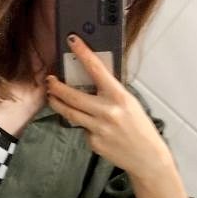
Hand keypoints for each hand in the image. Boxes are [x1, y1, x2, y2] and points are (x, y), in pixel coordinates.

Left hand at [45, 34, 170, 179]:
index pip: (97, 69)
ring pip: (69, 113)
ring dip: (57, 103)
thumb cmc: (140, 127)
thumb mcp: (130, 103)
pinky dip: (82, 124)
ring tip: (52, 96)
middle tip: (50, 80)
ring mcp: (98, 128)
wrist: (146, 157)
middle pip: (72, 95)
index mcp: (119, 97)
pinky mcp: (93, 142)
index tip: (72, 41)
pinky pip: (81, 128)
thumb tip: (90, 79)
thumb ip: (111, 92)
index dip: (83, 52)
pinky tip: (89, 125)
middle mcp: (107, 111)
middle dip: (57, 87)